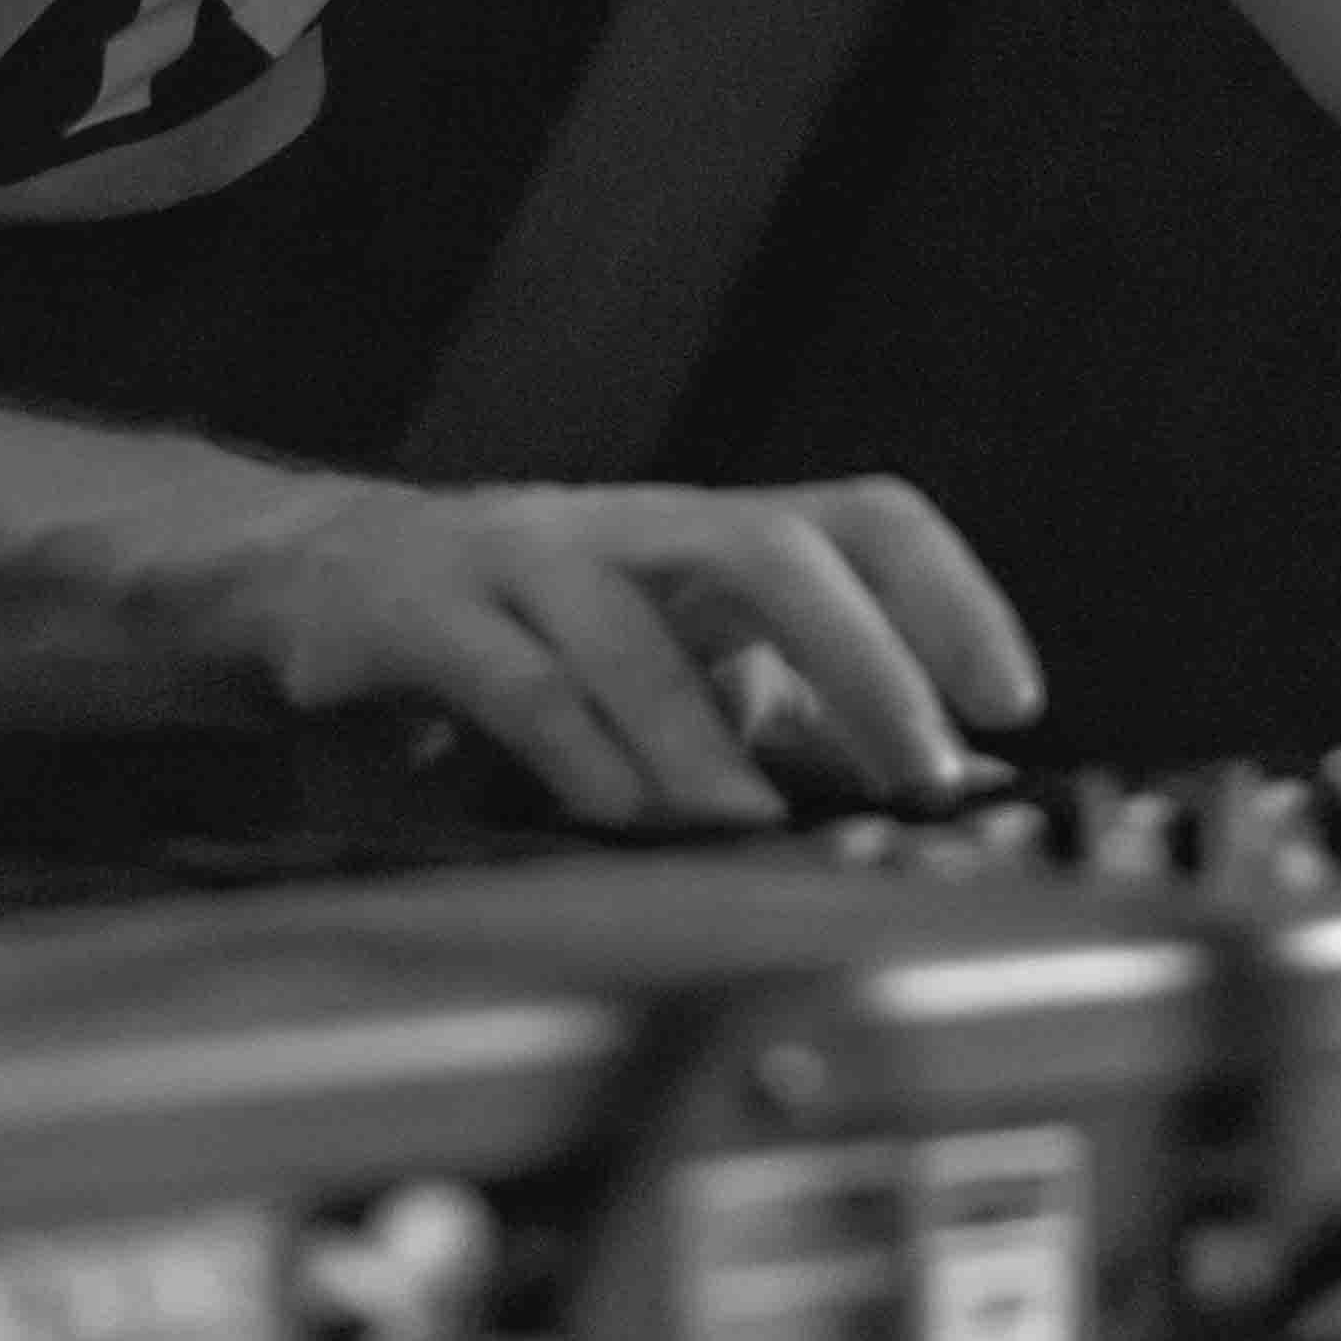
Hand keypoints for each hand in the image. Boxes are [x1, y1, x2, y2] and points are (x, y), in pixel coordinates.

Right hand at [198, 472, 1046, 828]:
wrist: (330, 586)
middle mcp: (637, 529)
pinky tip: (612, 814)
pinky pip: (508, 675)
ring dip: (699, 733)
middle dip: (861, 654)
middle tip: (920, 768)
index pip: (867, 518)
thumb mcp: (694, 666)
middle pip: (771, 546)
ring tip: (752, 821)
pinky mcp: (425, 612)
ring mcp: (527, 558)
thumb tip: (975, 790)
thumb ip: (818, 726)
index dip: (952, 596)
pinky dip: (571, 751)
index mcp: (719, 537)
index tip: (1011, 699)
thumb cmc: (542, 632)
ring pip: (628, 621)